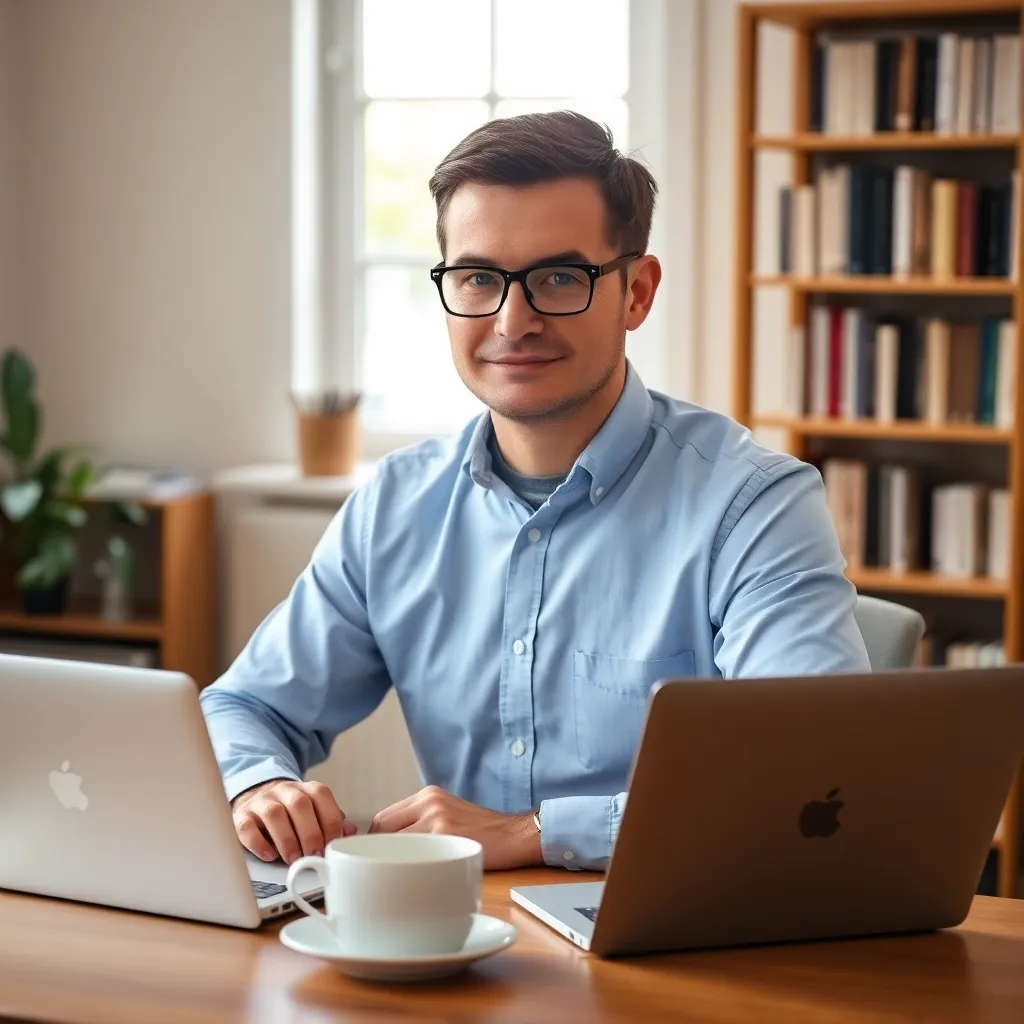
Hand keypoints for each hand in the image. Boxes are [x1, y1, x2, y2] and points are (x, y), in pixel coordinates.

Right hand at [232, 779, 356, 863]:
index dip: (330, 821)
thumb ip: (332, 820)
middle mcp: (284, 791)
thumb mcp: (315, 812)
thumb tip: (350, 832)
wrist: (257, 798)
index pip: (321, 796)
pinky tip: (269, 856)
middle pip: (299, 805)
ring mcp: (261, 801)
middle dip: (310, 833)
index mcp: (306, 789)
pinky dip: (258, 843)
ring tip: (293, 859)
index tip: (333, 844)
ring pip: (274, 814)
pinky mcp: (241, 815)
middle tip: (314, 856)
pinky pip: (246, 826)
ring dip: (286, 839)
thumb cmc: (292, 813)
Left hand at [368, 786, 541, 870]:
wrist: (515, 835)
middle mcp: (429, 802)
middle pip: (381, 828)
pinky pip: (413, 856)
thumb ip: (421, 822)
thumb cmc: (482, 833)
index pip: (383, 818)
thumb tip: (387, 848)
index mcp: (427, 795)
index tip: (373, 860)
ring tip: (392, 881)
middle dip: (376, 852)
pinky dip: (406, 870)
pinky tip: (410, 882)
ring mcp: (436, 818)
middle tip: (379, 873)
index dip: (374, 842)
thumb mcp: (448, 814)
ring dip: (389, 863)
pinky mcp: (446, 836)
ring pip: (393, 843)